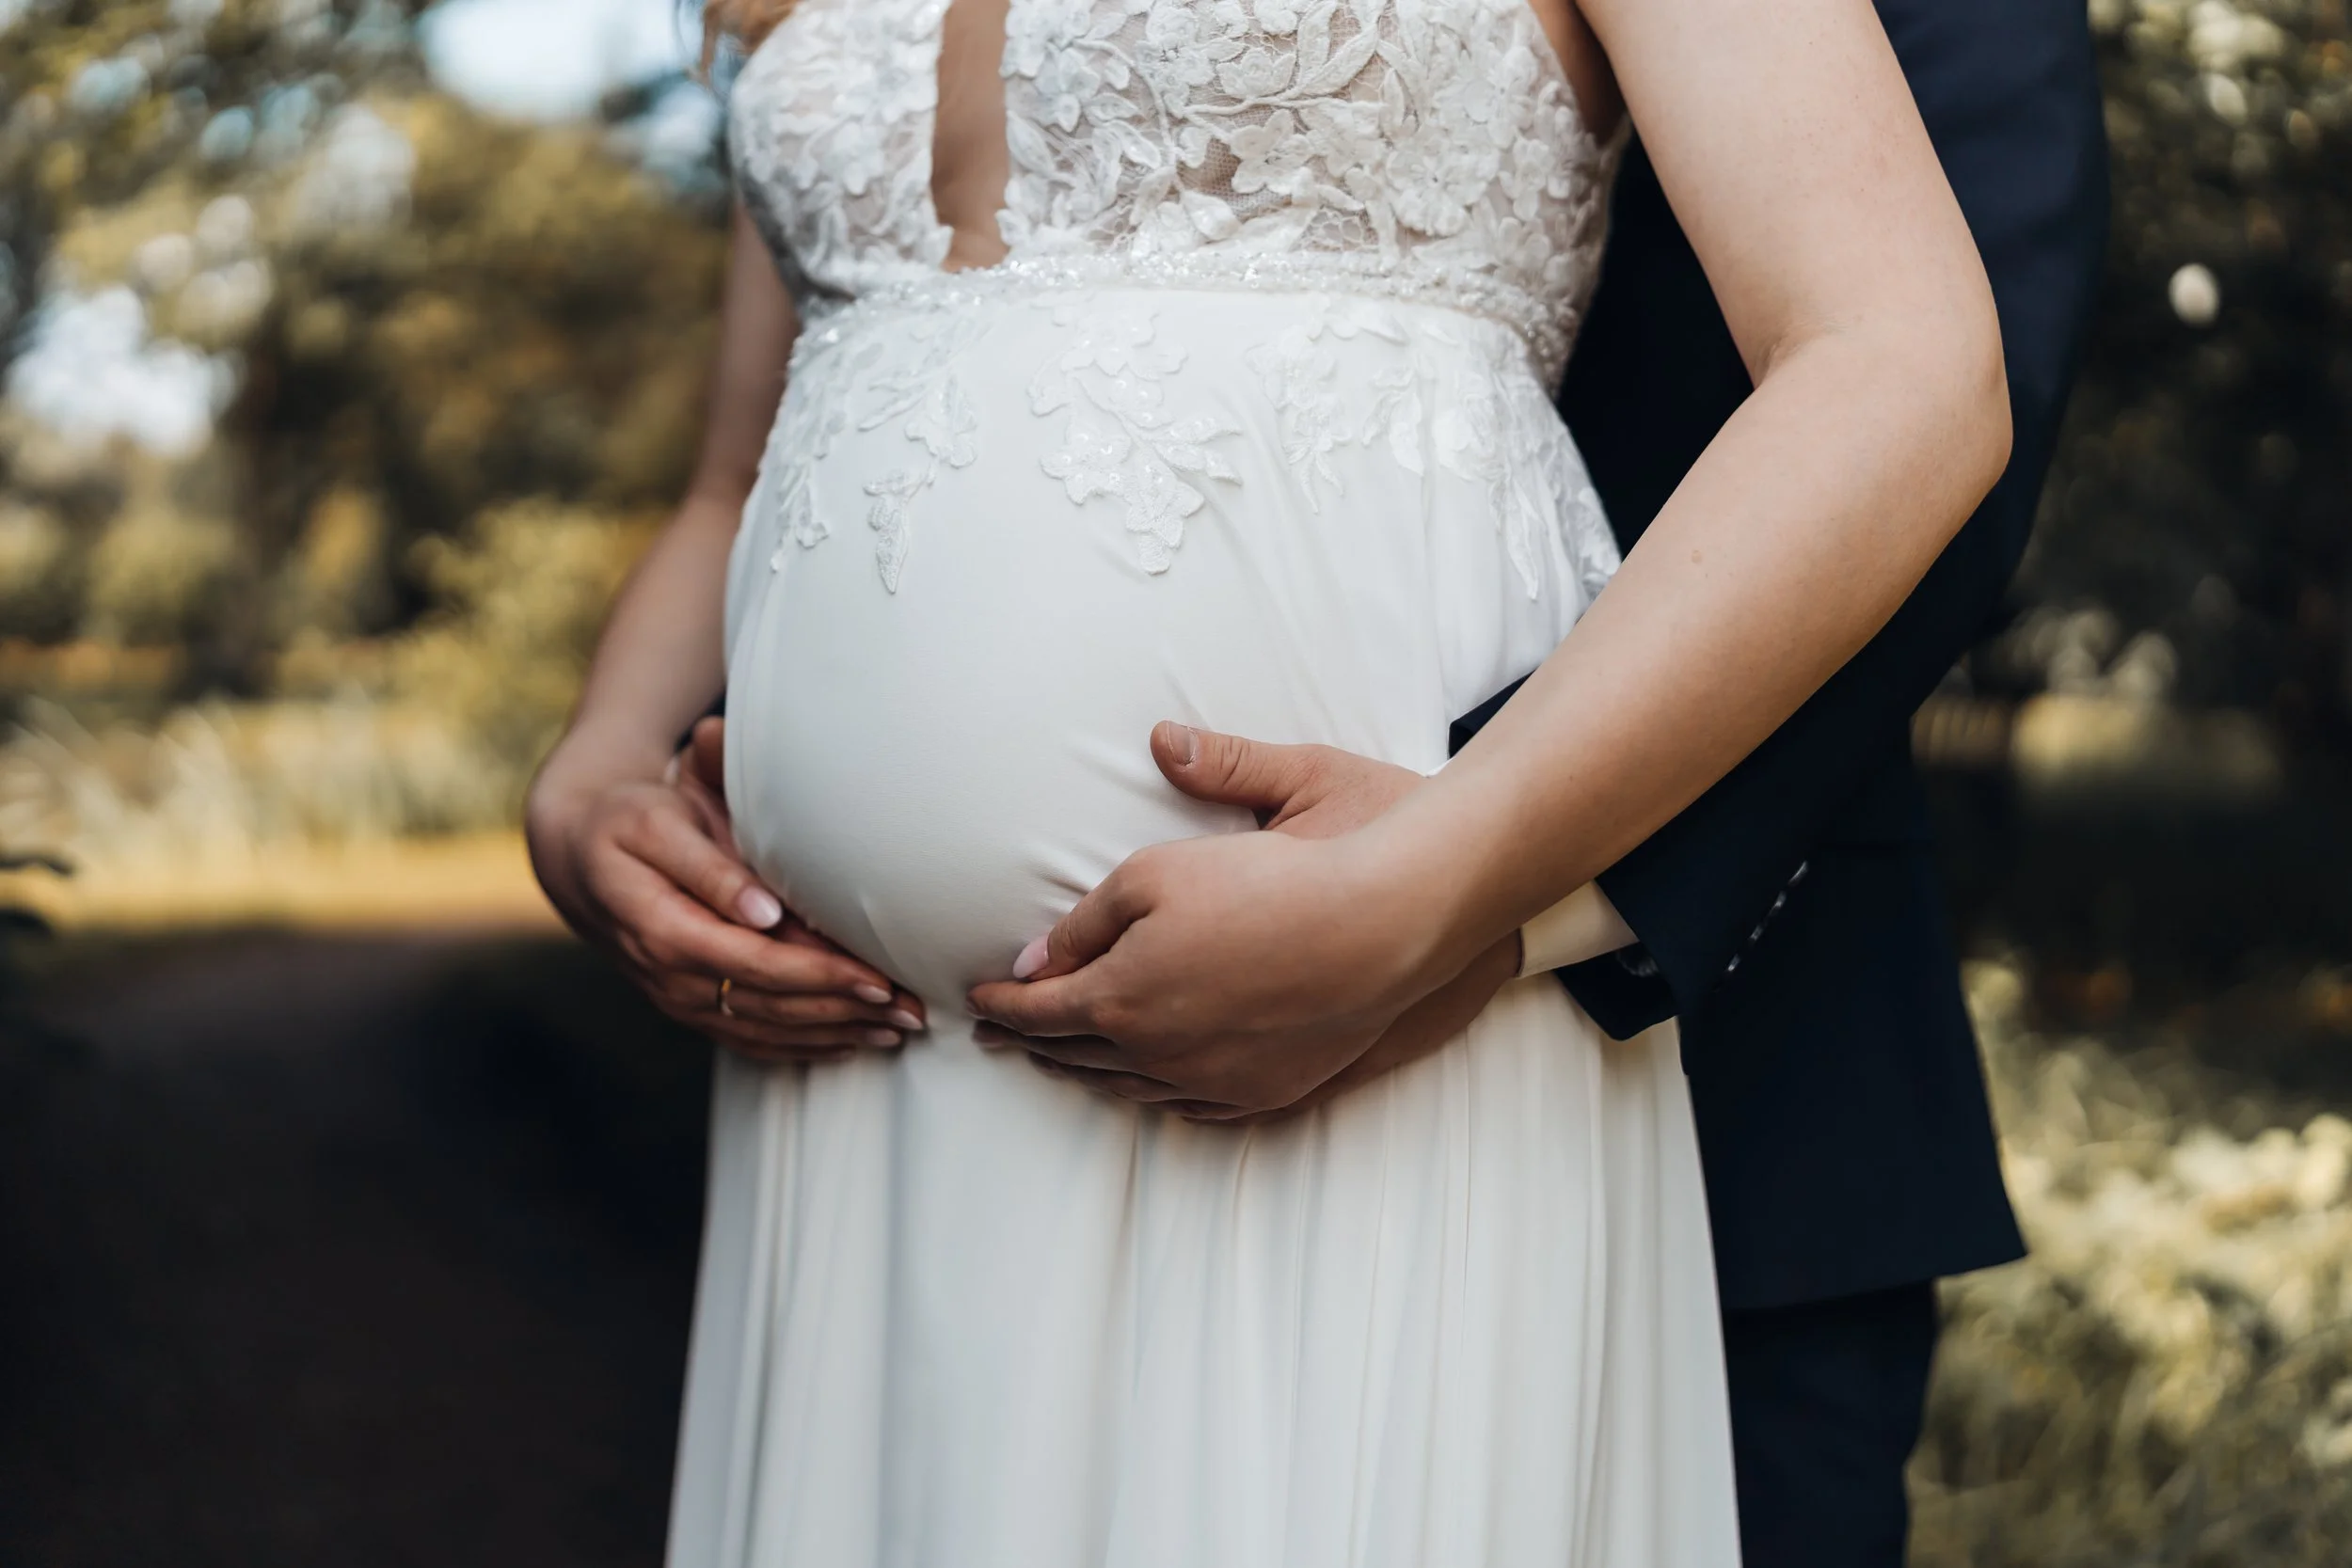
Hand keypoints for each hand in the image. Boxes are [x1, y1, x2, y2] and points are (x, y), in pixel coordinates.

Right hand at [526, 716, 924, 1062]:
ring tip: (898, 1030)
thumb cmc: (629, 823)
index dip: (817, 975)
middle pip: (770, 1004)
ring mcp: (679, 1000)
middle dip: (845, 1010)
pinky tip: (851, 1043)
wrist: (578, 858)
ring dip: (835, 1034)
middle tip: (911, 1011)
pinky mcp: (690, 1009)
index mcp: (663, 927)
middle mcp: (671, 976)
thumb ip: (707, 866)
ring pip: (766, 1030)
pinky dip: (804, 1045)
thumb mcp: (657, 824)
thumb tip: (763, 911)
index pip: (754, 962)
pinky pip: (750, 1040)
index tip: (876, 978)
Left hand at [969, 723, 1511, 1117]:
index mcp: (1118, 1000)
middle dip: (1031, 1041)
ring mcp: (1211, 1082)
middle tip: (1001, 1035)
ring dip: (1085, 1071)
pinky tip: (1145, 1082)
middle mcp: (1156, 1055)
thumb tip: (1033, 963)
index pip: (1037, 1012)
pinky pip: (1187, 1105)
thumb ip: (1082, 923)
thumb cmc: (1262, 884)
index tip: (975, 1001)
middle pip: (1075, 1055)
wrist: (1373, 928)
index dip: (1001, 1004)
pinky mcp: (1262, 1093)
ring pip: (1127, 1086)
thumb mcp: (1152, 874)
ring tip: (1061, 1059)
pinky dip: (1151, 1092)